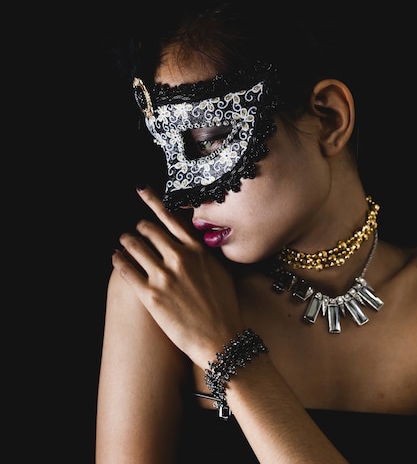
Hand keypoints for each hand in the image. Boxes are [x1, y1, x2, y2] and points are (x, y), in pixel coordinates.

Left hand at [112, 185, 243, 368]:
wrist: (220, 339)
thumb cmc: (223, 306)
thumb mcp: (220, 269)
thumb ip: (204, 250)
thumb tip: (193, 235)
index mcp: (197, 248)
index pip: (170, 215)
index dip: (152, 199)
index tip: (141, 188)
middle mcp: (179, 257)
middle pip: (148, 229)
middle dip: (138, 228)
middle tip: (135, 231)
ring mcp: (164, 276)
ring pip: (133, 246)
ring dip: (125, 242)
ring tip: (122, 243)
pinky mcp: (151, 295)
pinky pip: (126, 269)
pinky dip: (118, 260)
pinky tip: (116, 258)